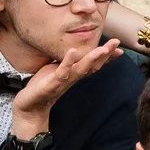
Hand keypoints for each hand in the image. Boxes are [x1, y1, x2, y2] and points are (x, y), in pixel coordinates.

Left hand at [8, 38, 123, 138]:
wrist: (30, 106)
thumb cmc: (43, 86)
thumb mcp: (57, 70)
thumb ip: (67, 62)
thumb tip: (73, 52)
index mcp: (74, 74)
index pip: (94, 64)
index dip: (107, 57)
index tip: (119, 48)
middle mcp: (72, 78)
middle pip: (93, 66)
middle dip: (105, 54)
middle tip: (116, 43)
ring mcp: (63, 81)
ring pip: (82, 69)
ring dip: (92, 59)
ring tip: (103, 49)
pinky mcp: (52, 83)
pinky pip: (62, 71)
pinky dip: (68, 61)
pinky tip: (73, 51)